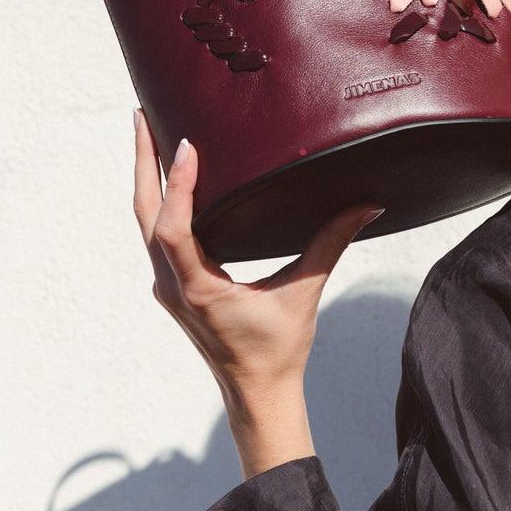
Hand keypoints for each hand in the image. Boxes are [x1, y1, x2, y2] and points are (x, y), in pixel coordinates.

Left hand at [132, 109, 384, 475]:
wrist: (256, 394)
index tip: (186, 146)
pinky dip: (161, 202)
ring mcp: (169, 286)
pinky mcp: (175, 287)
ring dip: (148, 180)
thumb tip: (367, 204)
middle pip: (145, 215)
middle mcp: (172, 284)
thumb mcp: (304, 292)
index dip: (176, 186)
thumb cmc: (277, 350)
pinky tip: (172, 181)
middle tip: (143, 116)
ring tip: (151, 136)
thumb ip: (331, 243)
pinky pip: (158, 236)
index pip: (172, 228)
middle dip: (143, 163)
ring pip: (146, 224)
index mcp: (197, 287)